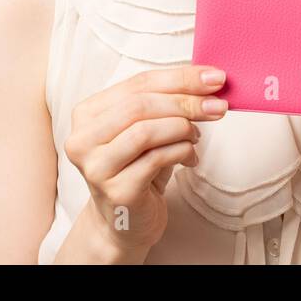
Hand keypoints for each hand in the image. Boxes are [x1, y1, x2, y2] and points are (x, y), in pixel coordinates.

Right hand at [64, 66, 227, 257]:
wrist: (124, 223)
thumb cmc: (138, 168)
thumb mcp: (146, 128)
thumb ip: (165, 100)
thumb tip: (207, 79)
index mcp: (87, 113)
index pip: (138, 83)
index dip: (179, 78)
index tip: (214, 77)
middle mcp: (82, 139)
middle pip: (140, 105)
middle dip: (186, 102)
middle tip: (218, 105)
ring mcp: (96, 167)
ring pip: (146, 131)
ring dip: (183, 128)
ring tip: (197, 136)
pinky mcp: (116, 191)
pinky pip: (156, 159)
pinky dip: (182, 152)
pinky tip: (191, 158)